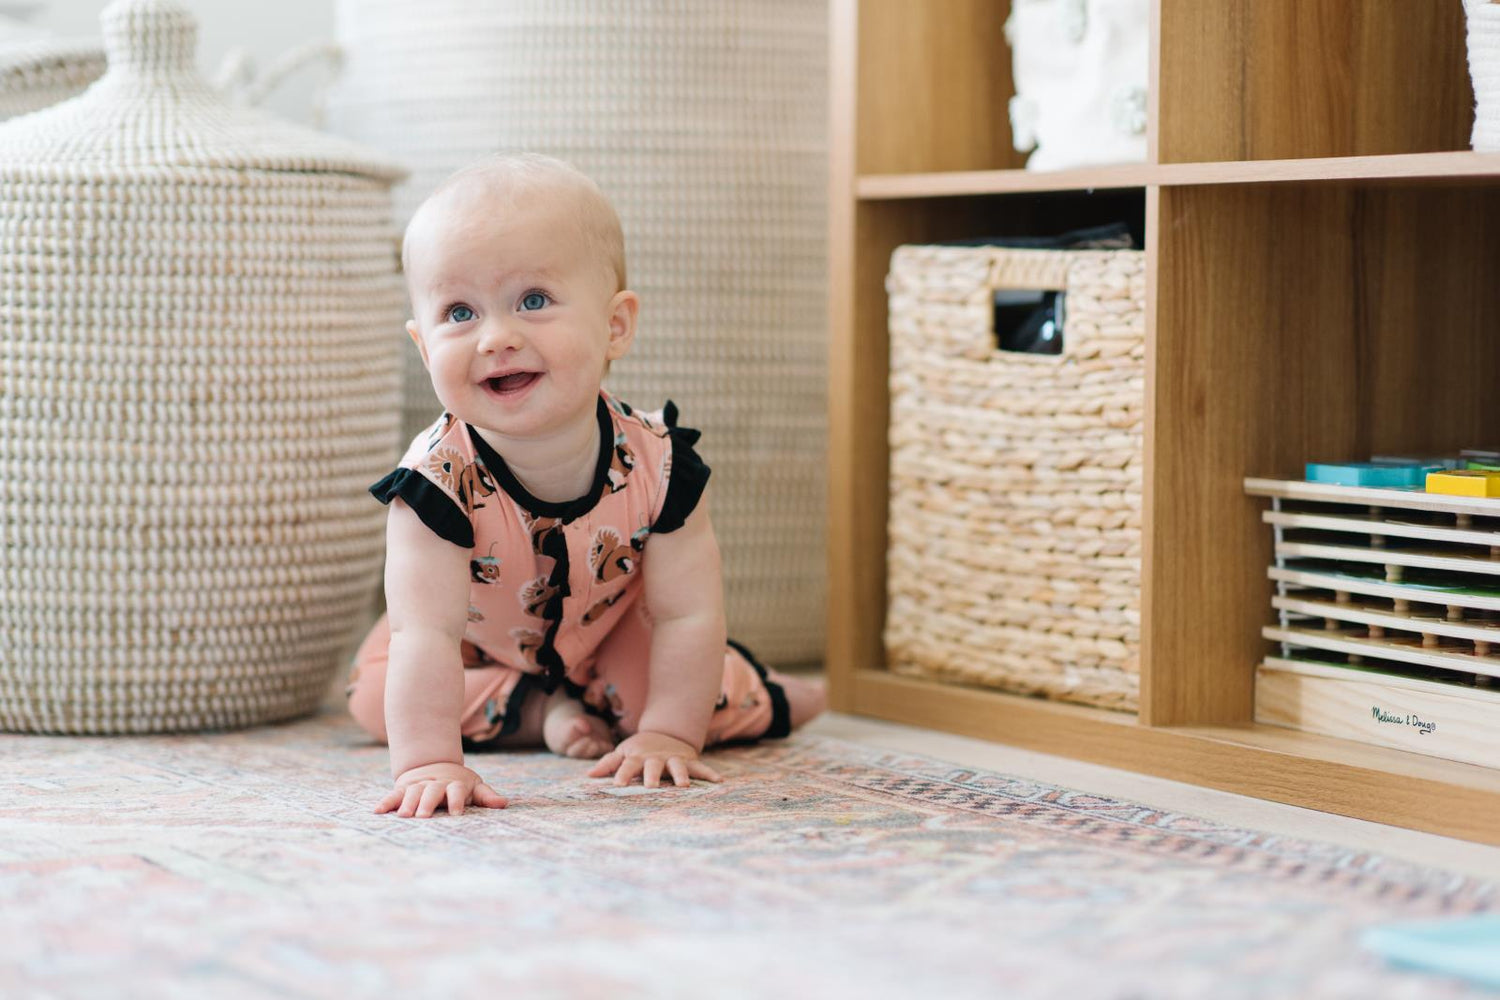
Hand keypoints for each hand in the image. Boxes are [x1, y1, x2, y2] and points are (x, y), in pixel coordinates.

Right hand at [375, 761, 507, 817]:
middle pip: (432, 791)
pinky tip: (377, 811)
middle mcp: (436, 784)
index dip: (457, 800)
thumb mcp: (475, 787)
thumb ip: (487, 796)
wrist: (435, 766)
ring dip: (407, 803)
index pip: (457, 790)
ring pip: (413, 793)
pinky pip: (394, 794)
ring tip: (403, 816)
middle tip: (424, 816)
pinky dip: (386, 802)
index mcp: (454, 784)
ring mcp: (419, 785)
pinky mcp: (404, 788)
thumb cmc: (458, 784)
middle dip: (428, 803)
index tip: (456, 813)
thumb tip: (504, 804)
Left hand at [587, 731, 722, 787]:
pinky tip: (719, 781)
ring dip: (680, 774)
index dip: (622, 774)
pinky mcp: (688, 761)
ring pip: (677, 767)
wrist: (664, 733)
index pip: (627, 766)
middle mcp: (656, 758)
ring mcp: (673, 759)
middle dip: (652, 775)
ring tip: (683, 785)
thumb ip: (608, 763)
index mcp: (637, 756)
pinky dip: (709, 774)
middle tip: (650, 786)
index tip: (617, 785)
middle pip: (653, 766)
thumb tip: (589, 775)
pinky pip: (700, 768)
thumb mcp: (623, 752)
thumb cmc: (639, 749)